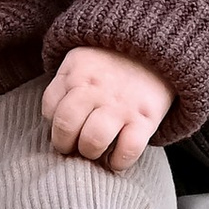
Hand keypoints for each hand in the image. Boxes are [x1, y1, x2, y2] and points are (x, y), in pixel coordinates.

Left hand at [42, 46, 170, 172]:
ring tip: (95, 151)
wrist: (159, 46)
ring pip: (93, 140)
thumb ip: (64, 83)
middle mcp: (96, 89)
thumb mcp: (82, 60)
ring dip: (90, 152)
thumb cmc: (113, 62)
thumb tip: (52, 119)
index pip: (50, 108)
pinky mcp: (146, 118)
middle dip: (65, 144)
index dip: (53, 124)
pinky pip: (128, 150)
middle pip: (66, 126)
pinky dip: (118, 162)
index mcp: (77, 74)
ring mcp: (121, 105)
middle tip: (74, 146)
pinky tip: (116, 161)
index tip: (65, 128)